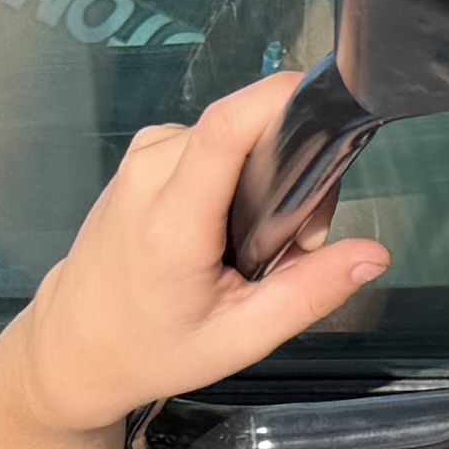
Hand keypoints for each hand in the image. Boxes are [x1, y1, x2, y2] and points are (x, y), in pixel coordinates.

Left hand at [0, 64, 393, 442]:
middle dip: (289, 159)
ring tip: (257, 239)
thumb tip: (373, 257)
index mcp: (171, 219)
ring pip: (230, 130)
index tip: (326, 108)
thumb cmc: (152, 348)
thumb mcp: (239, 338)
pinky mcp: (143, 154)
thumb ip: (309, 294)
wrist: (75, 346)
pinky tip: (230, 221)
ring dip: (262, 168)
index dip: (280, 99)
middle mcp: (149, 173)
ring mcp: (141, 157)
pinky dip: (235, 168)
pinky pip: (208, 138)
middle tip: (297, 237)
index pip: (227, 127)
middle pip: (242, 124)